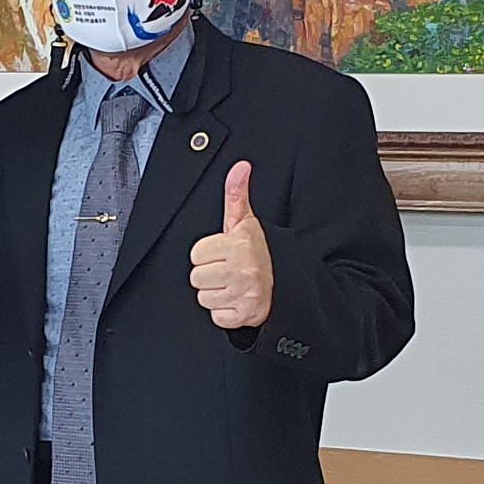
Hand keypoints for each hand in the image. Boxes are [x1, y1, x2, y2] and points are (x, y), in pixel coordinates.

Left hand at [189, 161, 275, 330]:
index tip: (225, 253)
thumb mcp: (246, 223)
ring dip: (216, 294)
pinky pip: (216, 316)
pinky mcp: (244, 316)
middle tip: (229, 270)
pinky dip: (225, 312)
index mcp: (239, 245)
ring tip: (233, 285)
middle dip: (210, 275)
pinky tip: (237, 300)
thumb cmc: (258, 253)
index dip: (208, 253)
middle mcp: (242, 270)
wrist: (286, 287)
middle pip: (196, 277)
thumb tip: (240, 166)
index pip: (196, 253)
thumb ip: (237, 194)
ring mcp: (244, 294)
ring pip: (203, 297)